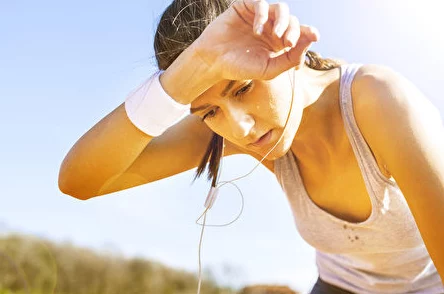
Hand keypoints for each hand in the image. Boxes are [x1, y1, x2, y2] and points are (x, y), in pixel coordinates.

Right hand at [194, 0, 318, 79]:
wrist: (213, 61)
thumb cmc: (240, 67)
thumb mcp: (269, 69)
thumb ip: (290, 58)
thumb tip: (312, 40)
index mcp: (278, 43)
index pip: (299, 34)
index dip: (309, 33)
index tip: (315, 37)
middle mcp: (271, 28)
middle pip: (293, 21)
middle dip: (294, 31)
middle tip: (288, 43)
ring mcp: (259, 17)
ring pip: (281, 9)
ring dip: (283, 21)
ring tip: (276, 36)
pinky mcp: (246, 7)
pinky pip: (262, 4)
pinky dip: (262, 15)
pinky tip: (256, 30)